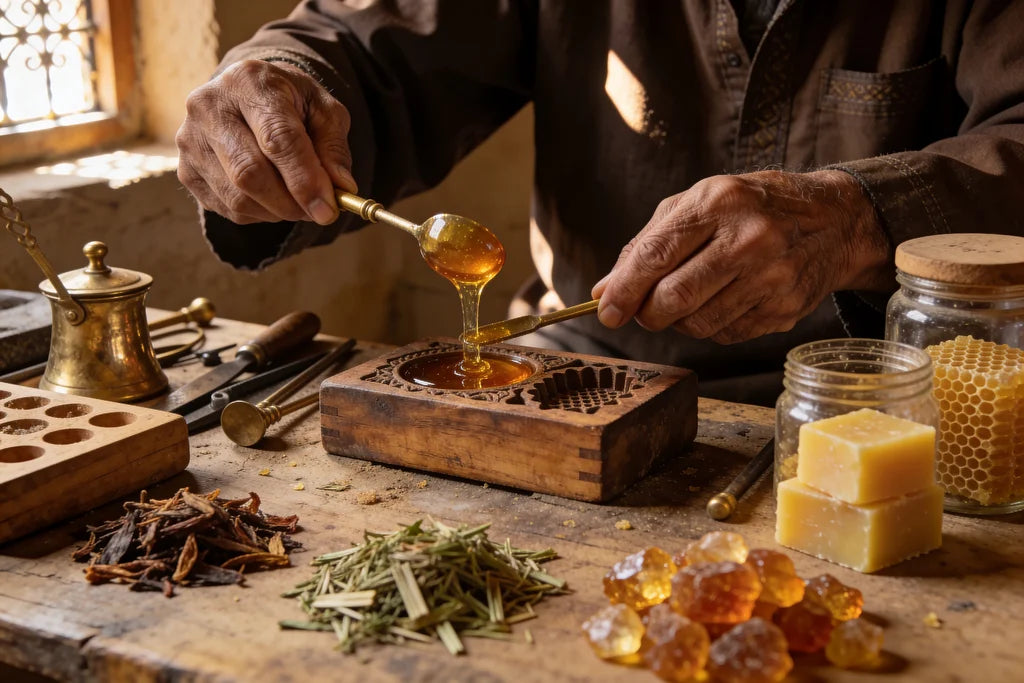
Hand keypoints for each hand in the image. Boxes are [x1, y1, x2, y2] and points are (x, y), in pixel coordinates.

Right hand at [175, 59, 356, 224]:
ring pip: (238, 197)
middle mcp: (210, 107)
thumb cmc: (290, 103)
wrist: (247, 94)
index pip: (277, 138)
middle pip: (250, 173)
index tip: (328, 210)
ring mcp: (190, 140)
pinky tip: (271, 197)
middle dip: (291, 203)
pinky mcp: (186, 170)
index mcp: (249, 82)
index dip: (304, 180)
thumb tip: (341, 187)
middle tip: (318, 213)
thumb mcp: (323, 110)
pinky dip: (259, 213)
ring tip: (298, 201)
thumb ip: (334, 147)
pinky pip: (227, 209)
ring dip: (277, 211)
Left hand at [591, 170, 889, 343]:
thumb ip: (647, 244)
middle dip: (647, 313)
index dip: (623, 290)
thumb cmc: (752, 208)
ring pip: (697, 324)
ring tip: (687, 300)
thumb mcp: (699, 203)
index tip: (605, 311)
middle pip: (674, 298)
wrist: (833, 221)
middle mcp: (749, 239)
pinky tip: (721, 302)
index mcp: (719, 202)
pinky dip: (710, 326)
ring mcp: (771, 277)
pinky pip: (726, 335)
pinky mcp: (784, 310)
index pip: (656, 255)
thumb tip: (604, 290)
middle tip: (643, 310)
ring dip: (678, 322)